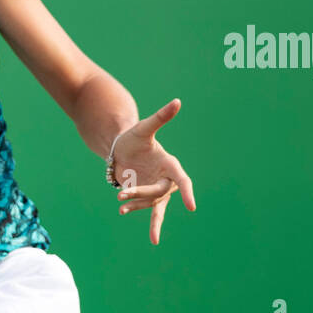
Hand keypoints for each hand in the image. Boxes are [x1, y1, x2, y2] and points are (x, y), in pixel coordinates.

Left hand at [112, 98, 196, 245]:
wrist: (121, 149)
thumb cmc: (134, 137)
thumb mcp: (144, 128)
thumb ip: (160, 117)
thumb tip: (177, 101)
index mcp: (170, 165)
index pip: (182, 180)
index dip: (187, 193)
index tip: (192, 208)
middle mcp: (166, 179)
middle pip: (159, 193)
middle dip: (141, 193)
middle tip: (121, 194)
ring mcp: (156, 190)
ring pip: (151, 203)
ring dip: (135, 204)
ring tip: (120, 204)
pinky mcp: (145, 197)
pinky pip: (142, 206)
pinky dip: (133, 208)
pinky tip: (121, 211)